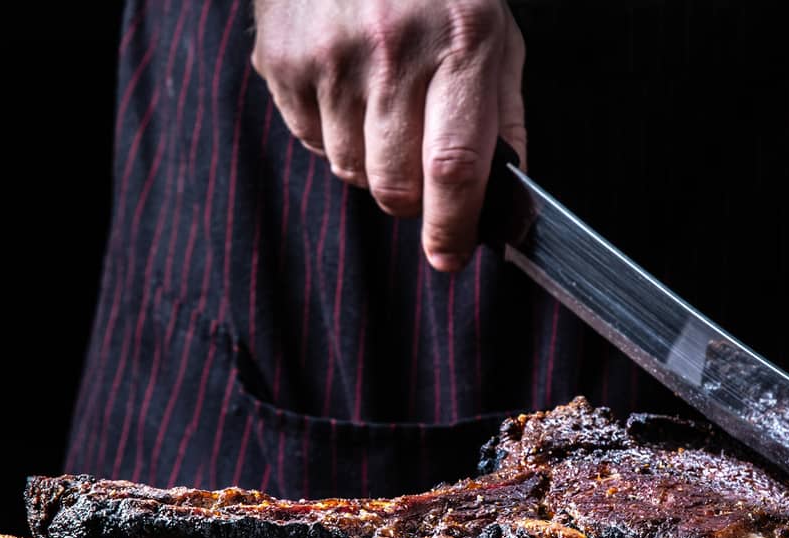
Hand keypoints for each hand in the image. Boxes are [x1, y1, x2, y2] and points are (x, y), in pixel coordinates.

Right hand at [252, 0, 525, 270]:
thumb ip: (502, 116)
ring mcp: (330, 56)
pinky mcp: (282, 61)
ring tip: (383, 107)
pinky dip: (332, 132)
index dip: (450, 225)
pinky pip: (309, 139)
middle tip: (421, 176)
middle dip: (410, 201)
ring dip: (371, 162)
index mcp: (461, 41)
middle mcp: (392, 51)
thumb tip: (505, 199)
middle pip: (392, 183)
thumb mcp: (492, 31)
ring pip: (349, 169)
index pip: (453, 165)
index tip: (450, 255)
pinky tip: (347, 85)